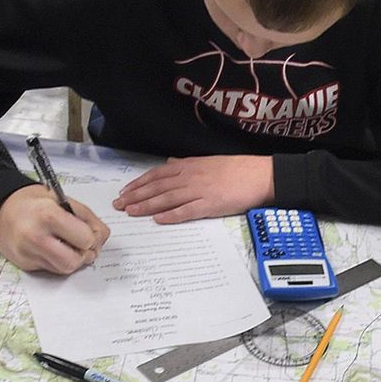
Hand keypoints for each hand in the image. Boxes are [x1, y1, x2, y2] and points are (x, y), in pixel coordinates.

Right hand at [0, 185, 109, 273]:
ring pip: (65, 269)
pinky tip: (55, 248)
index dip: (92, 237)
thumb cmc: (36, 203)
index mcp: (48, 215)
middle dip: (85, 253)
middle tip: (82, 243)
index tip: (88, 231)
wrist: (1, 209)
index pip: (85, 239)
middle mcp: (35, 236)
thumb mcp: (66, 201)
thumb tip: (101, 240)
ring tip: (69, 246)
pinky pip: (53, 270)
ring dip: (74, 260)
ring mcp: (27, 253)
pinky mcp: (24, 264)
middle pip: (75, 261)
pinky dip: (60, 262)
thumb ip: (89, 220)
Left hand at [113, 155, 273, 222]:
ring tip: (131, 212)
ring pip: (167, 198)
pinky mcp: (211, 204)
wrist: (261, 175)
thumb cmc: (239, 169)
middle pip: (157, 187)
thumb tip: (171, 163)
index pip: (158, 174)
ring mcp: (200, 191)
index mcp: (191, 166)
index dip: (139, 183)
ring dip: (147, 205)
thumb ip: (188, 164)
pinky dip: (172, 215)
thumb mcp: (210, 161)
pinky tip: (159, 220)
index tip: (125, 191)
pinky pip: (187, 211)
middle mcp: (191, 177)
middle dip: (136, 195)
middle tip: (119, 205)